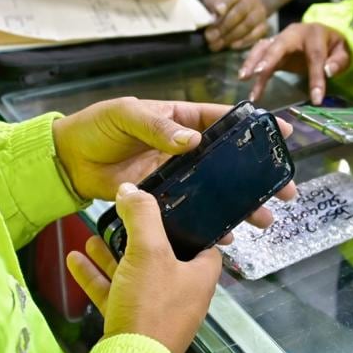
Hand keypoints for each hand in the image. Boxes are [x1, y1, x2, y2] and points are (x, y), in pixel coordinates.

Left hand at [52, 98, 297, 223]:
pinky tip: (226, 236)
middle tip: (285, 192)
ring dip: (241, 205)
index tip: (281, 134)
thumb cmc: (97, 127)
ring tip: (264, 221)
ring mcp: (175, 176)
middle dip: (258, 177)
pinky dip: (209, 224)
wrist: (68, 159)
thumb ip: (157, 127)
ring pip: (216, 191)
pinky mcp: (161, 199)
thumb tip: (192, 140)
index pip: (223, 121)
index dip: (253, 127)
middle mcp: (183, 148)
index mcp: (180, 119)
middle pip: (229, 162)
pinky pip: (191, 212)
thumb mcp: (125, 115)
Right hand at [66, 183, 221, 352]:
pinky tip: (75, 259)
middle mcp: (182, 291)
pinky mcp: (132, 321)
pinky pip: (114, 292)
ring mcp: (156, 308)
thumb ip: (142, 215)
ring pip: (134, 272)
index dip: (186, 221)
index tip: (167, 203)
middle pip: (162, 254)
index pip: (202, 240)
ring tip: (92, 234)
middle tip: (121, 215)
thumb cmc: (151, 304)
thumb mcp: (149, 251)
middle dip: (137, 235)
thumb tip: (130, 188)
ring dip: (112, 253)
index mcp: (200, 274)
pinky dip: (97, 276)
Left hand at [203, 0, 268, 50]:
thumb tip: (212, 16)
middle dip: (223, 26)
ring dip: (231, 36)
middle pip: (239, 12)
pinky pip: (256, 35)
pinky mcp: (263, 25)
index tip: (217, 11)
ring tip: (216, 44)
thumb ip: (211, 2)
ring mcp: (259, 13)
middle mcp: (251, 0)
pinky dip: (243, 41)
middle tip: (210, 37)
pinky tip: (231, 46)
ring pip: (247, 25)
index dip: (224, 3)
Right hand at [239, 23, 350, 104]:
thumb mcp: (343, 52)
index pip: (315, 56)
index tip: (316, 98)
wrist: (322, 34)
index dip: (316, 77)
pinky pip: (260, 58)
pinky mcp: (272, 51)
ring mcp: (280, 41)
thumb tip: (329, 71)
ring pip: (262, 49)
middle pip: (278, 45)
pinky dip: (253, 71)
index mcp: (314, 34)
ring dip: (252, 63)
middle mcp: (292, 34)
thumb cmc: (332, 45)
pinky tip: (251, 89)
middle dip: (267, 59)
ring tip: (244, 78)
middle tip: (258, 73)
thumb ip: (338, 61)